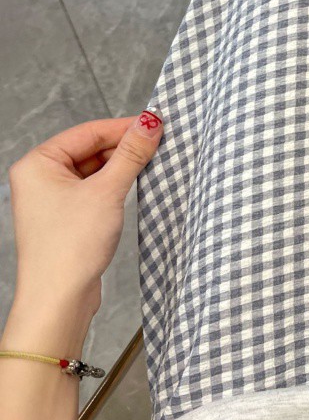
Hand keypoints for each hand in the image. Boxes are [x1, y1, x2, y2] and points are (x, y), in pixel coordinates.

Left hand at [8, 110, 163, 320]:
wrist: (59, 297)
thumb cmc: (71, 245)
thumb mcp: (108, 191)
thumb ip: (131, 154)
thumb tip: (150, 123)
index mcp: (38, 163)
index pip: (88, 132)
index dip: (124, 127)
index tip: (156, 124)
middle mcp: (41, 177)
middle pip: (91, 149)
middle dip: (125, 148)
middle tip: (159, 145)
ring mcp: (53, 198)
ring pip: (95, 170)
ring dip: (122, 167)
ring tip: (152, 165)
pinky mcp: (67, 217)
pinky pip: (95, 189)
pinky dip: (116, 186)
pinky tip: (136, 186)